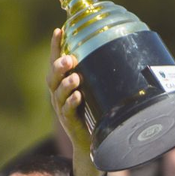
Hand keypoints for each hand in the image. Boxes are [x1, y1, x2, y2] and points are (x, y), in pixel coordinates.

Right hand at [45, 29, 102, 175]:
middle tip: (69, 59)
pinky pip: (67, 111)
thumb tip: (122, 48)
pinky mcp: (69, 123)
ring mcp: (62, 109)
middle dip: (59, 66)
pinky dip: (71, 103)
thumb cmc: (94, 112)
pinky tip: (78, 96)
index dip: (56, 46)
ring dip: (66, 84)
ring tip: (75, 78)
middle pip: (52, 76)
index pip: (56, 61)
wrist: (91, 144)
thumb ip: (99, 73)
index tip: (59, 30)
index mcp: (63, 83)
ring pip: (58, 93)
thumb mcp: (95, 89)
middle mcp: (59, 94)